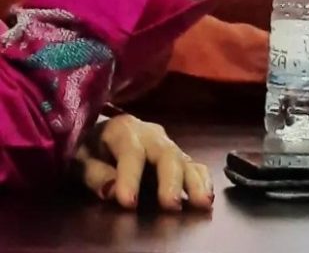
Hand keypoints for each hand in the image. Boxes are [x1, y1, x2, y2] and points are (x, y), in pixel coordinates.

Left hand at [72, 114, 212, 211]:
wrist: (96, 134)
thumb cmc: (87, 148)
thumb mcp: (78, 158)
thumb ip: (93, 173)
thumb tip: (111, 191)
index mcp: (123, 129)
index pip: (130, 152)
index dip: (130, 177)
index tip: (129, 203)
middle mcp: (150, 133)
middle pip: (165, 153)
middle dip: (169, 180)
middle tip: (171, 205)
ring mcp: (166, 144)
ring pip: (183, 159)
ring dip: (193, 181)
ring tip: (201, 202)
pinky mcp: (175, 156)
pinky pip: (192, 164)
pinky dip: (201, 179)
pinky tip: (206, 196)